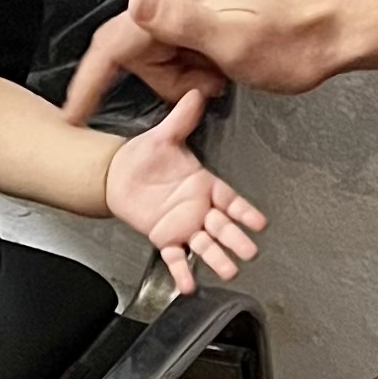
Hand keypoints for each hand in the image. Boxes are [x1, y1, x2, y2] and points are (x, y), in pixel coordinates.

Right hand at [61, 0, 356, 123]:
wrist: (342, 22)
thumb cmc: (298, 39)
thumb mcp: (233, 43)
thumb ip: (177, 22)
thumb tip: (137, 3)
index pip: (116, 40)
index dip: (91, 79)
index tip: (76, 109)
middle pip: (144, 45)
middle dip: (168, 78)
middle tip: (210, 87)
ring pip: (168, 42)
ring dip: (189, 69)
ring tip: (227, 73)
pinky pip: (189, 31)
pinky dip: (202, 54)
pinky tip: (232, 59)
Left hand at [102, 90, 265, 293]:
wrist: (117, 174)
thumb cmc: (145, 156)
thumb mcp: (164, 136)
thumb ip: (181, 118)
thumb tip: (196, 93)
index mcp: (204, 184)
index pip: (231, 200)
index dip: (245, 212)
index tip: (260, 222)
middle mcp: (199, 208)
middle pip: (223, 227)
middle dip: (237, 239)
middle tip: (250, 251)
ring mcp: (184, 226)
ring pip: (205, 246)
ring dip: (217, 260)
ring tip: (230, 272)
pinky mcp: (165, 238)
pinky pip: (176, 258)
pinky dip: (182, 272)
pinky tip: (188, 285)